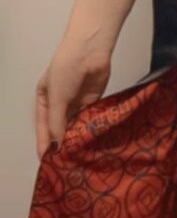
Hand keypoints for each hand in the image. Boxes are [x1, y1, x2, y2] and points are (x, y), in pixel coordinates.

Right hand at [34, 33, 111, 159]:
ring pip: (75, 126)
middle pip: (59, 128)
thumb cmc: (66, 71)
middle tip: (66, 166)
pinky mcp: (93, 102)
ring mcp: (77, 103)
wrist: (90, 51)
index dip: (45, 144)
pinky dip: (88, 130)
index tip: (47, 162)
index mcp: (45, 100)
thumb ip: (56, 123)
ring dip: (76, 139)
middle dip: (62, 144)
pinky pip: (89, 120)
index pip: (43, 127)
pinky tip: (90, 144)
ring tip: (78, 159)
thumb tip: (57, 147)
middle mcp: (60, 104)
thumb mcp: (56, 98)